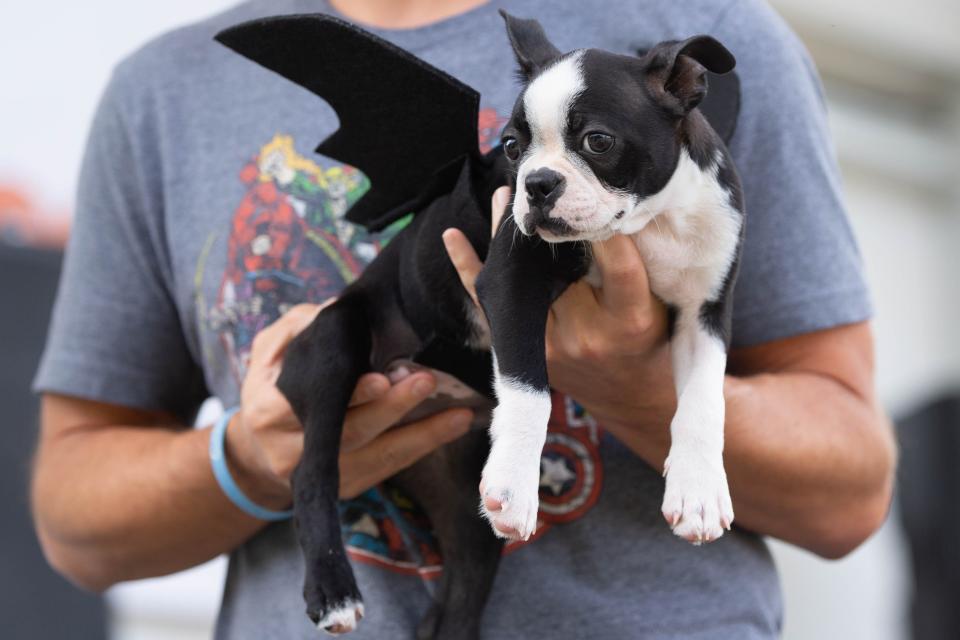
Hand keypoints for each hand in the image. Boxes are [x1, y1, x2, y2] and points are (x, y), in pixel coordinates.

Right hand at [227, 302, 473, 509]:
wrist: (258, 451)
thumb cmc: (272, 388)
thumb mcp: (270, 351)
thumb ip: (299, 327)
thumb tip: (337, 308)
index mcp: (270, 411)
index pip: (315, 403)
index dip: (352, 395)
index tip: (382, 378)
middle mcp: (292, 451)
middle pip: (353, 433)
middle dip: (394, 408)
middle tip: (427, 381)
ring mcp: (323, 476)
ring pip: (379, 458)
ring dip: (424, 435)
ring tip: (459, 413)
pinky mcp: (347, 487)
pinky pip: (390, 468)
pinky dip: (423, 446)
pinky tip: (453, 425)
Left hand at [443, 188, 674, 446]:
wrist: (631, 398)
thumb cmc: (650, 339)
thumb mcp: (660, 304)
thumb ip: (637, 265)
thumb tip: (608, 211)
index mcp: (630, 319)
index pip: (618, 264)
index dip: (605, 229)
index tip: (595, 197)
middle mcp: (586, 333)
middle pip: (560, 267)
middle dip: (550, 226)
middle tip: (539, 188)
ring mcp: (550, 344)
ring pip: (521, 279)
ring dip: (510, 235)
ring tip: (506, 197)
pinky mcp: (525, 350)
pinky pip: (489, 304)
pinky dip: (470, 268)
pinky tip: (453, 237)